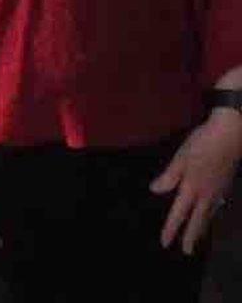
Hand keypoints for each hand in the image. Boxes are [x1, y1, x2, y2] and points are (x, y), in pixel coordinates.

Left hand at [150, 111, 241, 253]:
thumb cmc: (202, 144)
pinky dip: (213, 213)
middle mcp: (207, 194)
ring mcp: (219, 190)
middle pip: (198, 220)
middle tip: (187, 252)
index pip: (179, 214)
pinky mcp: (226, 184)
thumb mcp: (181, 158)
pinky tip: (213, 211)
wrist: (231, 135)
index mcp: (192, 188)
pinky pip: (218, 205)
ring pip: (210, 214)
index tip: (165, 243)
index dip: (171, 229)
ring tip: (198, 236)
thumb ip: (169, 177)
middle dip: (191, 236)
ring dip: (203, 227)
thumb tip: (155, 191)